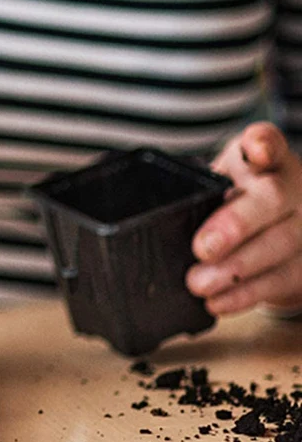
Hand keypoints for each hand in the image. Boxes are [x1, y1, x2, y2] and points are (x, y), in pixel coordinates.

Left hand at [186, 122, 301, 314]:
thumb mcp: (225, 183)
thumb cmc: (242, 201)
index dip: (263, 143)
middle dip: (235, 225)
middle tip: (202, 247)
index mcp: (266, 158)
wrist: (288, 227)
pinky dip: (246, 294)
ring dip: (236, 269)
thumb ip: (203, 192)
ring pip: (281, 243)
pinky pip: (281, 279)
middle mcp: (293, 186)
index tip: (255, 150)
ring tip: (199, 283)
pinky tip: (219, 300)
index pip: (268, 141)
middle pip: (272, 199)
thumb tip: (153, 217)